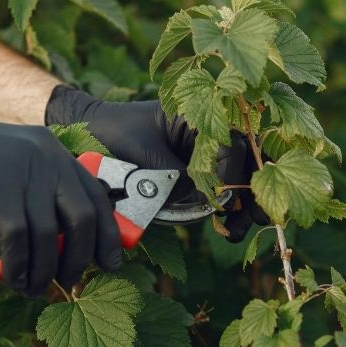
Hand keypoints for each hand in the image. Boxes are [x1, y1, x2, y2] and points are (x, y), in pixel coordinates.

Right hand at [0, 100, 120, 295]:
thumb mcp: (8, 176)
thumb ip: (38, 199)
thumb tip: (67, 248)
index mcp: (53, 151)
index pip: (96, 196)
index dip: (107, 234)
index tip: (110, 264)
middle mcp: (44, 154)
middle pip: (82, 217)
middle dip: (79, 257)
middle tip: (70, 281)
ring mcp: (19, 166)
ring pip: (49, 234)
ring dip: (45, 271)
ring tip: (34, 290)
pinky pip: (18, 237)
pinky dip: (19, 266)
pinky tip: (14, 280)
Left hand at [45, 86, 268, 241]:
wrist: (88, 133)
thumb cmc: (114, 134)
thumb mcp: (147, 156)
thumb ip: (180, 177)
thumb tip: (211, 202)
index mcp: (200, 114)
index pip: (233, 145)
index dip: (232, 175)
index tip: (220, 200)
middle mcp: (209, 131)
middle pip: (247, 161)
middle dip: (254, 191)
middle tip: (257, 218)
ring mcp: (205, 153)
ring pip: (239, 178)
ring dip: (244, 205)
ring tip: (237, 232)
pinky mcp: (196, 172)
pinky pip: (220, 189)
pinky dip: (228, 209)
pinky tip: (229, 228)